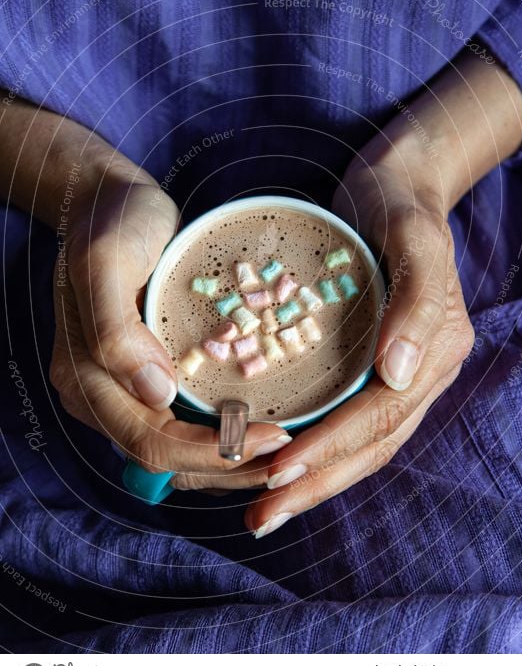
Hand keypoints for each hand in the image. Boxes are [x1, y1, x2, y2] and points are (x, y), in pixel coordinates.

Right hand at [50, 168, 291, 491]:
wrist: (110, 199)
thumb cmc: (111, 223)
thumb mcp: (106, 262)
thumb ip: (116, 332)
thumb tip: (156, 394)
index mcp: (85, 378)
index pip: (150, 443)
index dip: (212, 452)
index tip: (272, 436)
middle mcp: (101, 394)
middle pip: (166, 459)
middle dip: (228, 466)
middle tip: (290, 453)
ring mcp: (123, 387)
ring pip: (176, 451)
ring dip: (227, 460)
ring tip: (282, 450)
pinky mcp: (146, 374)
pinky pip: (181, 423)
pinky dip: (219, 435)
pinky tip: (257, 425)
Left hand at [245, 132, 474, 537]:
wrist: (400, 183)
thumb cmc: (401, 204)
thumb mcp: (414, 236)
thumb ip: (418, 303)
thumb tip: (398, 375)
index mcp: (436, 351)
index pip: (378, 417)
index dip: (329, 449)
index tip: (277, 473)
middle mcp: (420, 372)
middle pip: (368, 446)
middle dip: (315, 484)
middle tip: (259, 517)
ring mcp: (399, 372)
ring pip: (358, 444)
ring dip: (312, 480)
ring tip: (261, 509)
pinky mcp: (372, 364)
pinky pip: (346, 418)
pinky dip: (314, 447)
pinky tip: (276, 462)